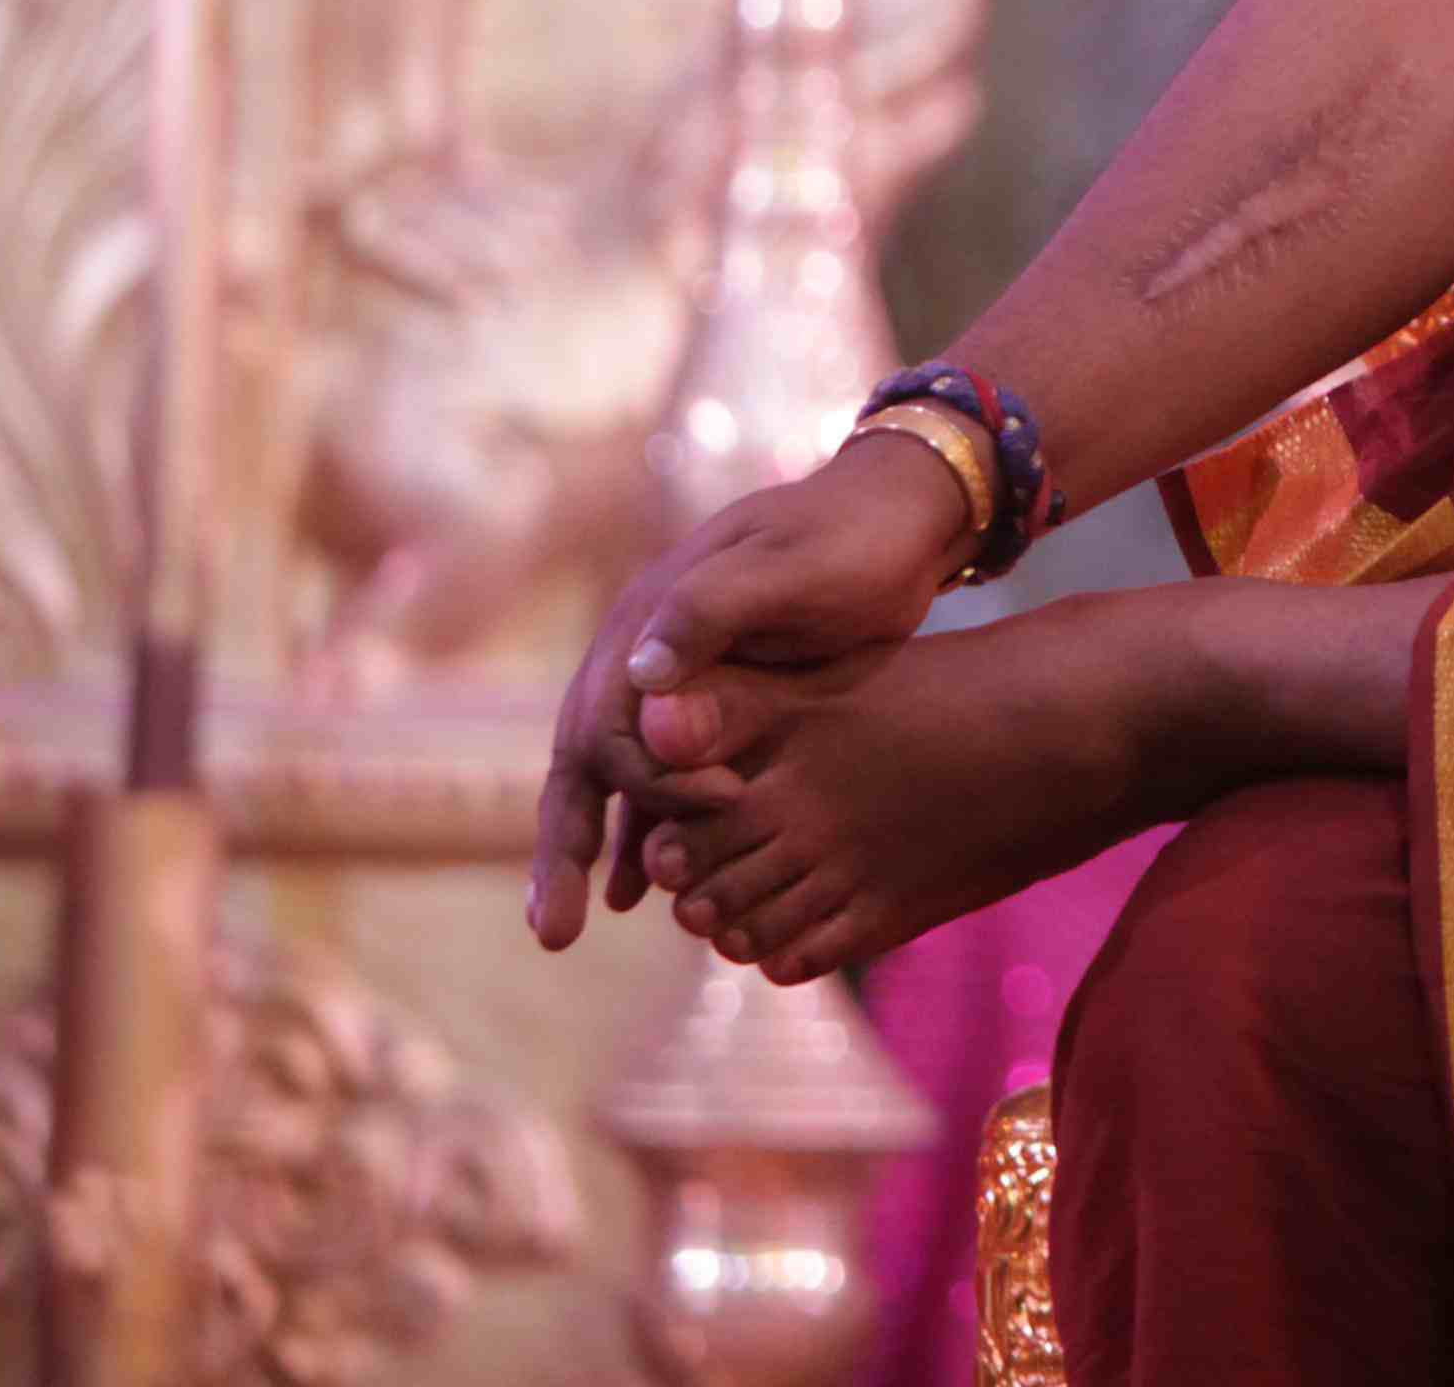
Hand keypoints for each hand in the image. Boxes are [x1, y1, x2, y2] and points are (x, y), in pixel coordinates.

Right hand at [524, 428, 972, 948]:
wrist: (900, 519)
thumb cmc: (854, 542)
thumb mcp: (794, 569)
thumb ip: (716, 612)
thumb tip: (639, 681)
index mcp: (649, 621)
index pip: (610, 731)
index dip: (653, 782)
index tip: (726, 804)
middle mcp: (642, 653)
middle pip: (578, 762)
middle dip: (560, 848)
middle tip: (553, 934)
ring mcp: (668, 679)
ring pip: (603, 779)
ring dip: (584, 852)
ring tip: (566, 930)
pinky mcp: (708, 700)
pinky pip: (647, 778)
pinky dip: (635, 831)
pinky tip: (636, 887)